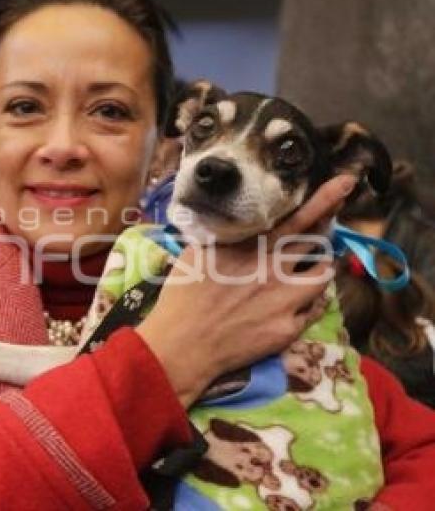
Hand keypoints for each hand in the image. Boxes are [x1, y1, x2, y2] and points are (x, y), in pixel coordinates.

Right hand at [136, 175, 356, 405]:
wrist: (183, 343)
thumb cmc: (181, 296)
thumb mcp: (196, 254)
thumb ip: (220, 237)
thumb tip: (230, 224)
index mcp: (250, 248)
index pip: (295, 218)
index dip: (324, 200)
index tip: (345, 183)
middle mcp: (273, 268)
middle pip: (317, 241)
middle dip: (331, 227)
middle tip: (332, 224)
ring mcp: (284, 299)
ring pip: (323, 275)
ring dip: (321, 268)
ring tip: (313, 268)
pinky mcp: (288, 328)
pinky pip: (311, 310)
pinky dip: (306, 304)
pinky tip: (294, 305)